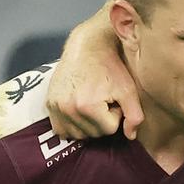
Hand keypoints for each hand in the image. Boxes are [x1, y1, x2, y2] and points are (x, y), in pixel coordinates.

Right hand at [46, 0, 143, 139]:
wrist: (87, 47)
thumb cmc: (111, 67)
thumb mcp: (128, 89)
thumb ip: (134, 115)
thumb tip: (130, 136)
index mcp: (87, 106)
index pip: (109, 129)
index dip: (116, 114)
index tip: (114, 98)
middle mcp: (68, 109)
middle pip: (93, 133)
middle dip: (103, 119)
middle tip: (104, 99)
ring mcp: (55, 108)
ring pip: (78, 134)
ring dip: (89, 123)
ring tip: (94, 102)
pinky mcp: (48, 105)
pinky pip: (61, 130)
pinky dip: (72, 125)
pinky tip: (81, 109)